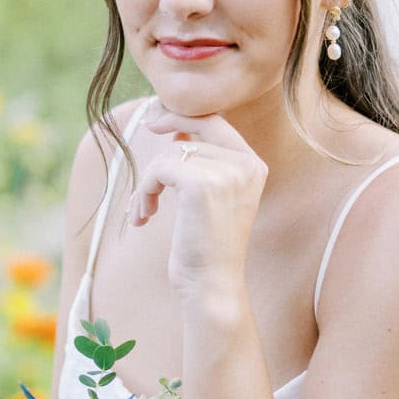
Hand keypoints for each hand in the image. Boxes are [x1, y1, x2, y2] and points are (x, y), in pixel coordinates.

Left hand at [130, 104, 267, 299]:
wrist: (211, 284)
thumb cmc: (206, 246)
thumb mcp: (211, 196)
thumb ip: (204, 161)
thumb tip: (176, 127)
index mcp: (253, 165)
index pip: (217, 122)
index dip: (185, 114)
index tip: (159, 120)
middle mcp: (246, 165)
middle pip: (194, 129)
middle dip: (166, 124)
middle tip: (146, 126)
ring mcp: (227, 173)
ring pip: (172, 152)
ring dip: (150, 180)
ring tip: (145, 210)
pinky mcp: (201, 184)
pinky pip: (160, 169)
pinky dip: (145, 189)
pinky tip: (145, 215)